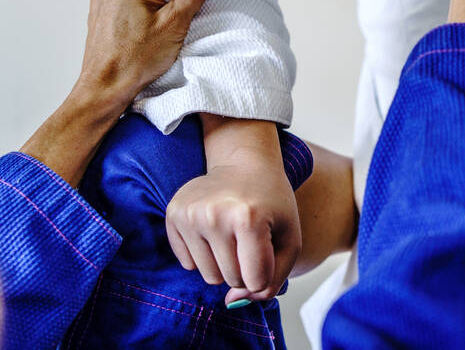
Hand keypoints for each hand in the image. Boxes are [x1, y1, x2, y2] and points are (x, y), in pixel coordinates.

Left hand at [21, 0, 207, 185]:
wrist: (105, 89)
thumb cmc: (134, 61)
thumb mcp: (175, 24)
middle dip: (170, 1)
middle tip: (176, 24)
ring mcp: (102, 4)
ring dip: (156, 12)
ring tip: (158, 36)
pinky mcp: (101, 20)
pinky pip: (129, 11)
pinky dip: (141, 21)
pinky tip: (145, 40)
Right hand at [165, 121, 300, 305]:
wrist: (244, 162)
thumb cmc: (272, 201)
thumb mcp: (290, 238)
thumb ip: (275, 279)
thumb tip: (232, 302)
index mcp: (248, 218)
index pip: (255, 280)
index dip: (265, 273)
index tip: (268, 250)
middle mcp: (215, 215)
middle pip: (231, 280)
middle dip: (245, 268)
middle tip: (250, 238)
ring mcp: (190, 214)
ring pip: (208, 276)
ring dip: (224, 264)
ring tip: (232, 234)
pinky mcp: (173, 214)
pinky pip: (188, 264)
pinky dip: (204, 255)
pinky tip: (214, 229)